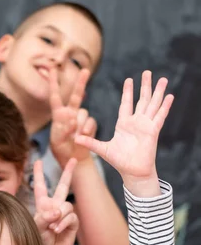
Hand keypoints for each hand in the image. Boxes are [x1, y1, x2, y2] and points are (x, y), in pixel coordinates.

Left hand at [34, 158, 78, 244]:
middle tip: (74, 159)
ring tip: (52, 227)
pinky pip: (70, 216)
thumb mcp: (36, 227)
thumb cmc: (40, 239)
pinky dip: (63, 223)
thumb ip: (44, 217)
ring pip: (66, 206)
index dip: (39, 174)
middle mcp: (55, 205)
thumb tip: (57, 211)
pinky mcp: (73, 221)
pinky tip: (57, 230)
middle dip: (68, 172)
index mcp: (43, 204)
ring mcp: (64, 213)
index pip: (41, 186)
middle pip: (63, 185)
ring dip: (59, 216)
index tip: (38, 161)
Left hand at [49, 67, 93, 165]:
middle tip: (85, 70)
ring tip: (73, 138)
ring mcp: (81, 118)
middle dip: (81, 83)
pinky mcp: (90, 125)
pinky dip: (86, 131)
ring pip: (83, 114)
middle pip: (76, 95)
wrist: (73, 158)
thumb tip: (72, 119)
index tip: (51, 68)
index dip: (53, 82)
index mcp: (58, 115)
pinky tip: (82, 138)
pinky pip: (90, 123)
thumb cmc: (61, 149)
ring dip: (78, 126)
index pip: (55, 96)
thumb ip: (63, 129)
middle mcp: (70, 113)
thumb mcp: (57, 140)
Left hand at [74, 71, 173, 189]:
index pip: (126, 104)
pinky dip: (165, 106)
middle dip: (144, 86)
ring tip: (163, 79)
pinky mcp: (152, 131)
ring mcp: (145, 126)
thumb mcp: (102, 149)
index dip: (128, 92)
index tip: (129, 80)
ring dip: (158, 92)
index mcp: (124, 124)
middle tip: (147, 72)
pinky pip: (160, 116)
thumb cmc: (119, 162)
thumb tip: (75, 139)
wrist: (132, 172)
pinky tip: (170, 96)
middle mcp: (136, 122)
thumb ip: (90, 142)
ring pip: (153, 104)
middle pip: (142, 100)